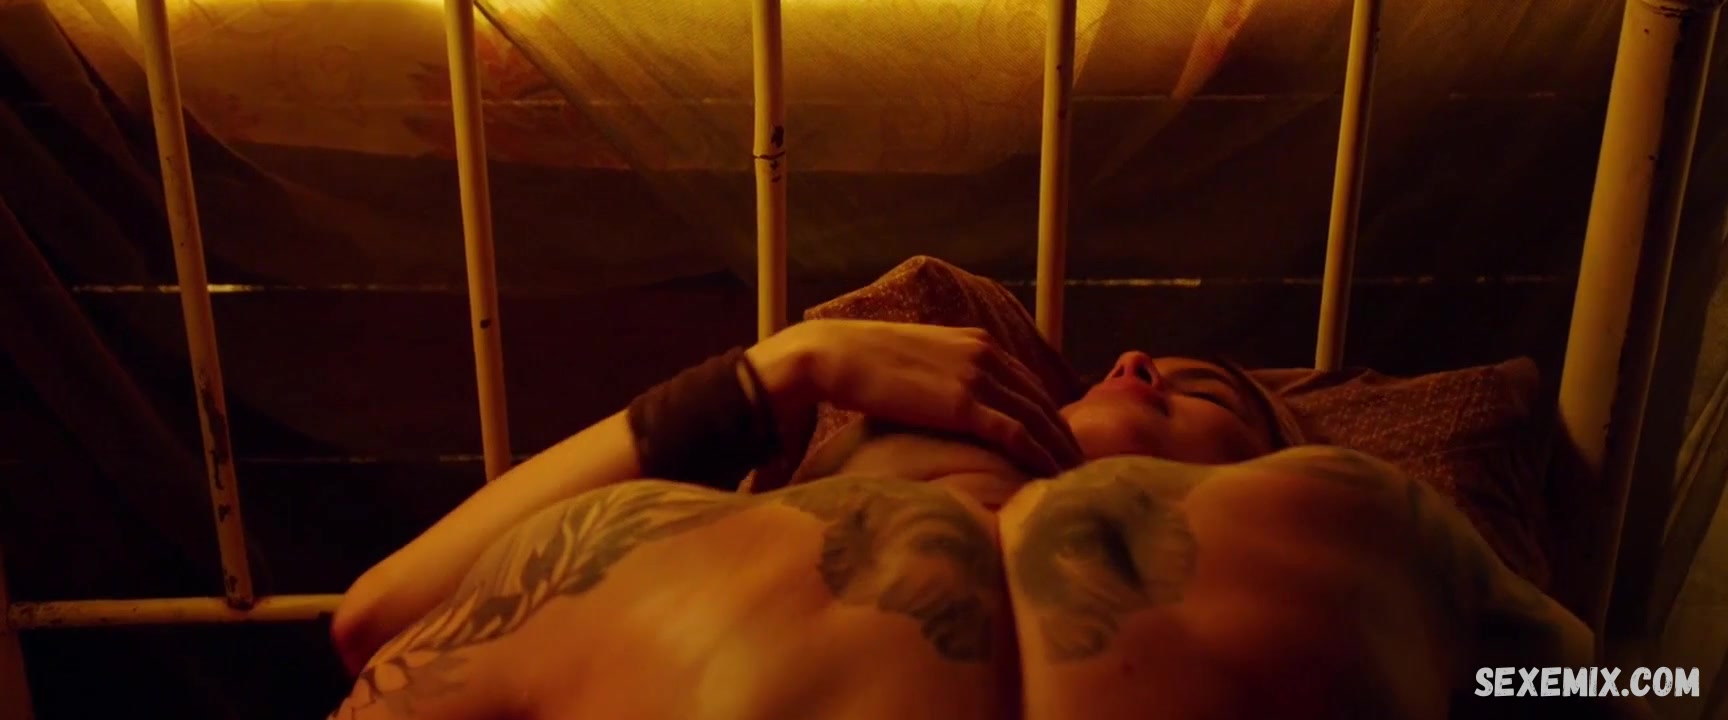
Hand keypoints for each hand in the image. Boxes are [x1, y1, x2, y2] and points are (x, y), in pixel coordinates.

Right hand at [747, 319, 1082, 475]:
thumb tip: (940, 410)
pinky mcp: (963, 403)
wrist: (830, 354)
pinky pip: (1017, 434)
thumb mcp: (913, 365)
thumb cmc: (859, 366)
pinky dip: (1041, 457)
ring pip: (1039, 419)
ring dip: (1063, 452)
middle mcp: (986, 355)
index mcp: (976, 343)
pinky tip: (1053, 478)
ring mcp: (978, 376)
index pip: (1029, 385)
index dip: (1051, 417)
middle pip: (1044, 402)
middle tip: (1088, 470)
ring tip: (1080, 482)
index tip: (1064, 445)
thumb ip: (938, 380)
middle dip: (1067, 437)